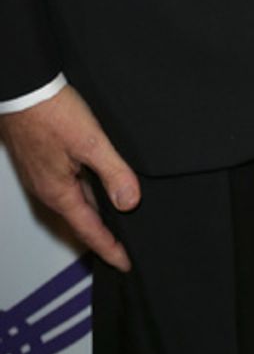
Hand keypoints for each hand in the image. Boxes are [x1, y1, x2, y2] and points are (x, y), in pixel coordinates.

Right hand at [1, 85, 140, 267]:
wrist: (24, 90)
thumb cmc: (50, 112)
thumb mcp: (91, 142)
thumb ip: (113, 171)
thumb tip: (130, 201)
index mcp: (59, 192)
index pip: (90, 231)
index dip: (110, 249)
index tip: (125, 263)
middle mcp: (48, 190)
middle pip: (81, 219)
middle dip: (103, 234)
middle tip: (124, 245)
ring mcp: (43, 176)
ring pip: (74, 202)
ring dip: (94, 212)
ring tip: (115, 219)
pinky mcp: (42, 161)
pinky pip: (67, 186)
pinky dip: (85, 192)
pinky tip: (95, 182)